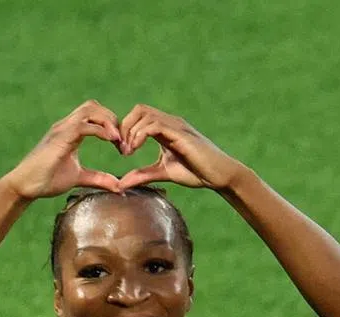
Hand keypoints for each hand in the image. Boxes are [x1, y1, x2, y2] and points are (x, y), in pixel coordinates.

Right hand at [3, 101, 122, 199]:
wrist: (26, 186)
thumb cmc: (47, 180)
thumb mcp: (79, 178)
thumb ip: (98, 178)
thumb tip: (118, 186)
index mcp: (70, 132)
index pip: (94, 114)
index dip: (111, 124)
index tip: (121, 144)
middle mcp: (66, 126)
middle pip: (93, 106)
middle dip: (112, 119)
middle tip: (123, 141)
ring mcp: (62, 129)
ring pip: (89, 109)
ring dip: (108, 121)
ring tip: (118, 140)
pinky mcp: (60, 138)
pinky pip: (83, 125)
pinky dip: (100, 130)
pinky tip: (111, 141)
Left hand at [117, 106, 244, 191]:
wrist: (219, 176)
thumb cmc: (196, 172)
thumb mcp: (163, 173)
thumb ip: (142, 175)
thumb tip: (121, 183)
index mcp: (165, 129)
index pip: (139, 116)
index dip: (125, 129)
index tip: (122, 151)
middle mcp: (170, 123)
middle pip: (139, 110)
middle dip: (125, 127)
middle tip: (122, 150)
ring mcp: (176, 126)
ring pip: (145, 114)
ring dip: (131, 132)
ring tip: (128, 152)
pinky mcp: (180, 134)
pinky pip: (155, 125)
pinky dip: (140, 135)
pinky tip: (135, 149)